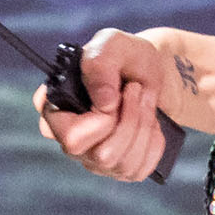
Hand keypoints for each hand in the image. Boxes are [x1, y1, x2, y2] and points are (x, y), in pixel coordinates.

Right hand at [35, 26, 181, 181]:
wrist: (157, 71)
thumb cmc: (127, 58)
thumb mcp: (112, 45)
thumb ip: (100, 63)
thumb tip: (105, 103)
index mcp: (57, 110)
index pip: (71, 137)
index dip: (100, 120)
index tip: (116, 94)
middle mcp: (70, 140)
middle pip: (103, 155)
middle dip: (130, 121)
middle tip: (136, 90)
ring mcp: (95, 158)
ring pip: (124, 164)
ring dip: (144, 126)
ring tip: (146, 99)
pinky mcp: (120, 168)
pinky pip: (141, 169)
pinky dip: (154, 142)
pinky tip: (151, 122)